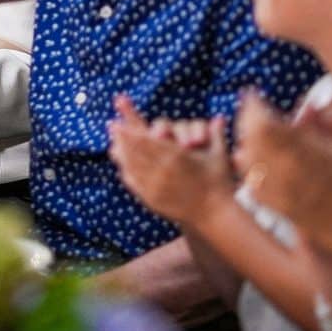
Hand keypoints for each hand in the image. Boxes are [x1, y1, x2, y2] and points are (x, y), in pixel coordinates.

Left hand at [108, 94, 233, 224]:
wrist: (214, 214)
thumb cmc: (218, 182)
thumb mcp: (219, 156)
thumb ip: (215, 134)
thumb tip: (220, 116)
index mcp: (177, 157)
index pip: (147, 141)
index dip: (131, 131)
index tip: (119, 121)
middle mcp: (163, 171)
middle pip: (136, 151)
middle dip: (122, 138)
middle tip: (111, 125)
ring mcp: (155, 187)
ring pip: (133, 167)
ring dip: (122, 153)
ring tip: (113, 143)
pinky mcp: (153, 200)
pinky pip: (135, 183)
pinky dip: (127, 171)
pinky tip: (123, 164)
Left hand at [232, 89, 331, 260]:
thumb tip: (326, 95)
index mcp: (304, 155)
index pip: (261, 124)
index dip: (252, 106)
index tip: (253, 93)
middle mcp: (285, 175)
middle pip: (248, 141)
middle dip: (246, 120)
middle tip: (251, 107)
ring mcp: (281, 196)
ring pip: (247, 164)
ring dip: (245, 143)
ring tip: (253, 130)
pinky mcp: (282, 211)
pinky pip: (254, 186)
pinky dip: (250, 169)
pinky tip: (256, 161)